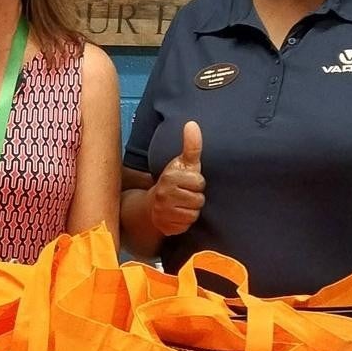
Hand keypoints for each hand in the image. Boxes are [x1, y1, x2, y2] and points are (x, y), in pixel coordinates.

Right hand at [146, 120, 204, 236]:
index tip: (187, 181)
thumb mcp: (183, 162)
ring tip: (182, 204)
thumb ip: (191, 145)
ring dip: (191, 210)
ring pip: (194, 213)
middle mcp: (165, 194)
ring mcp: (165, 211)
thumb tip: (192, 124)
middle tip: (184, 193)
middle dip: (195, 197)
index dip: (196, 182)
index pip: (199, 182)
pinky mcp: (166, 226)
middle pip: (198, 199)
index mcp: (170, 177)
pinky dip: (184, 221)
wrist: (153, 205)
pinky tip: (178, 215)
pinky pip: (187, 225)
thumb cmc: (173, 181)